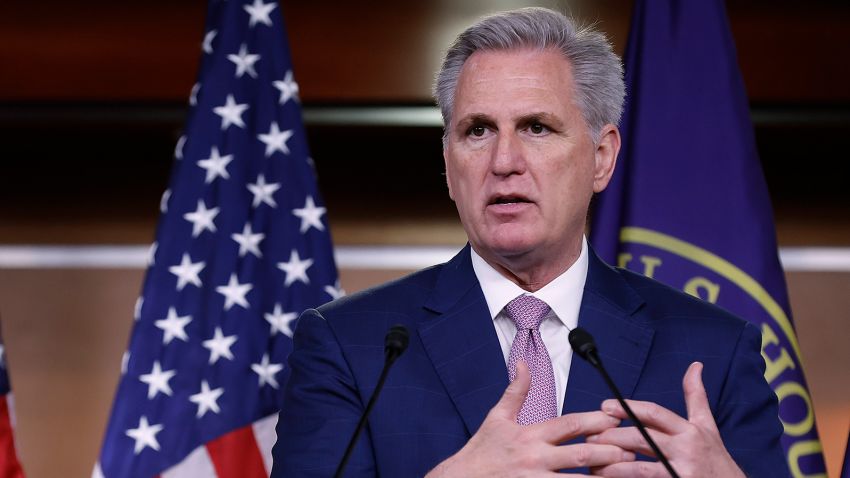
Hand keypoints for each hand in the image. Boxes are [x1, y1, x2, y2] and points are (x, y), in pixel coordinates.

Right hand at [426, 362, 633, 476]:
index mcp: (530, 435)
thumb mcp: (497, 417)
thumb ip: (515, 391)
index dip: (594, 421)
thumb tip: (522, 364)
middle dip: (608, 451)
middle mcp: (535, 458)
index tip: (614, 418)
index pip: (568, 425)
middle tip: (631, 450)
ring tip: (624, 475)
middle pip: (580, 454)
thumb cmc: (481, 451)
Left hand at [587, 362, 743, 477]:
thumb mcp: (708, 426)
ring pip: (639, 467)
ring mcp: (681, 471)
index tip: (605, 406)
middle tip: (590, 437)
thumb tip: (695, 366)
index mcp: (689, 430)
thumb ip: (696, 396)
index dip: (627, 408)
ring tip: (594, 464)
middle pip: (641, 438)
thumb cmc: (716, 459)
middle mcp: (686, 449)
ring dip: (613, 465)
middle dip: (613, 437)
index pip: (653, 413)